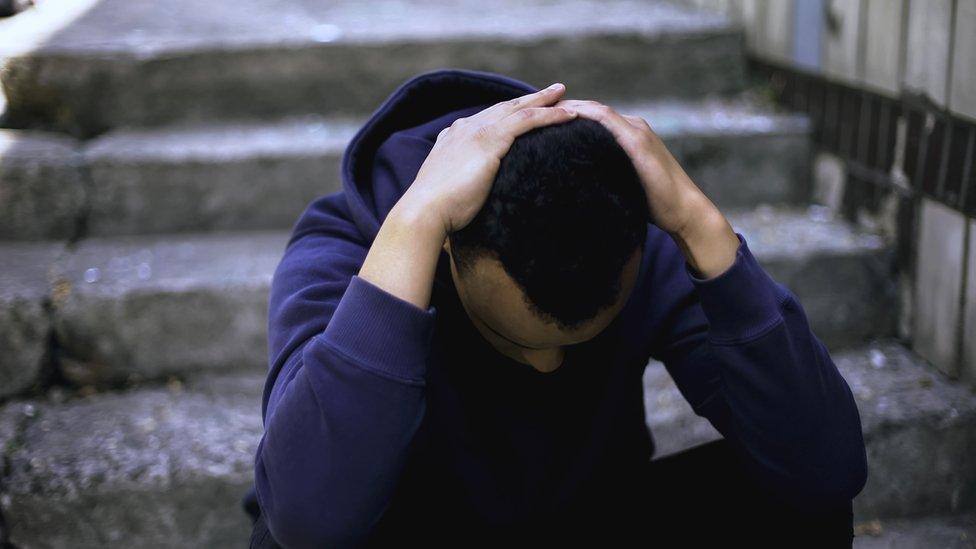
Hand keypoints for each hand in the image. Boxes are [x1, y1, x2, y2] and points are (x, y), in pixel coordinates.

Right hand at [398, 83, 578, 234]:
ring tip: (564, 94)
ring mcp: (478, 131)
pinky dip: (550, 115)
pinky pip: (528, 121)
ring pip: (519, 109)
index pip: (487, 119)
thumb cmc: (436, 211)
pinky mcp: (491, 140)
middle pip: (505, 108)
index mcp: (454, 137)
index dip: (508, 113)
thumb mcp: (449, 189)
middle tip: (551, 91)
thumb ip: (460, 180)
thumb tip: (470, 190)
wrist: (425, 211)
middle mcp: (466, 128)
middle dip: (529, 99)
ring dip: (544, 100)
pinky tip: (569, 116)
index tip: (524, 110)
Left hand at [556, 99, 738, 277]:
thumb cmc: (654, 206)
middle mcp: (633, 127)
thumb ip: (604, 176)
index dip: (566, 116)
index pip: (592, 118)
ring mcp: (637, 131)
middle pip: (590, 110)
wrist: (683, 212)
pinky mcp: (638, 141)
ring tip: (541, 110)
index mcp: (628, 135)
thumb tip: (577, 184)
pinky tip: (565, 116)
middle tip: (532, 109)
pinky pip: (608, 120)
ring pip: (596, 110)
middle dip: (562, 108)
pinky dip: (586, 114)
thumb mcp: (622, 184)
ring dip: (569, 107)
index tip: (539, 119)